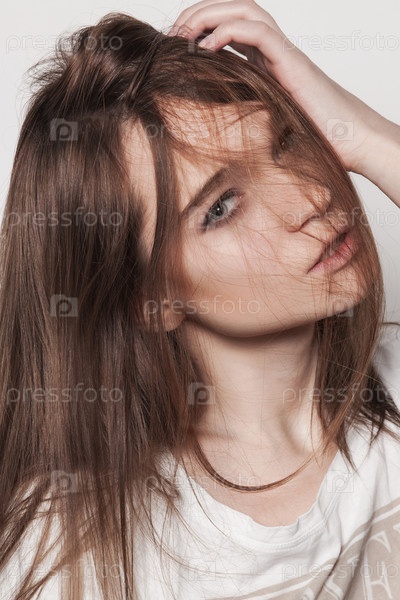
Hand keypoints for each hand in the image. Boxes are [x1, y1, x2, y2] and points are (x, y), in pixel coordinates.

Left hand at [167, 0, 390, 175]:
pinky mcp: (291, 61)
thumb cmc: (313, 135)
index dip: (200, 26)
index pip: (229, 26)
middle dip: (198, 13)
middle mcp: (273, 50)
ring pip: (245, 10)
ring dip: (209, 14)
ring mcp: (283, 52)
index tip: (174, 44)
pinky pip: (258, 33)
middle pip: (233, 9)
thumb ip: (244, 113)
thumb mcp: (266, 121)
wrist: (348, 140)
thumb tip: (212, 133)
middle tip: (172, 33)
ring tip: (184, 34)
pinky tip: (207, 47)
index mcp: (265, 60)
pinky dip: (229, 32)